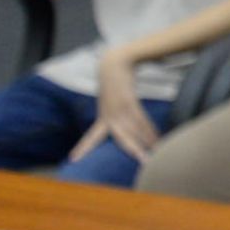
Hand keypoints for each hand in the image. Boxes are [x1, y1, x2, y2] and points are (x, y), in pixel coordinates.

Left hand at [70, 45, 161, 164]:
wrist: (114, 64)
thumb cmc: (114, 85)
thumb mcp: (111, 102)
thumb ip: (116, 115)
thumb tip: (125, 127)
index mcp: (103, 118)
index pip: (92, 138)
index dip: (84, 149)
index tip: (73, 159)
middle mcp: (109, 116)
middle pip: (121, 139)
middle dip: (128, 152)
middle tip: (135, 165)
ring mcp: (119, 109)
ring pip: (134, 132)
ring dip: (144, 145)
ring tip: (151, 158)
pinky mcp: (129, 101)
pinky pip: (141, 120)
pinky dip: (150, 131)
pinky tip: (156, 140)